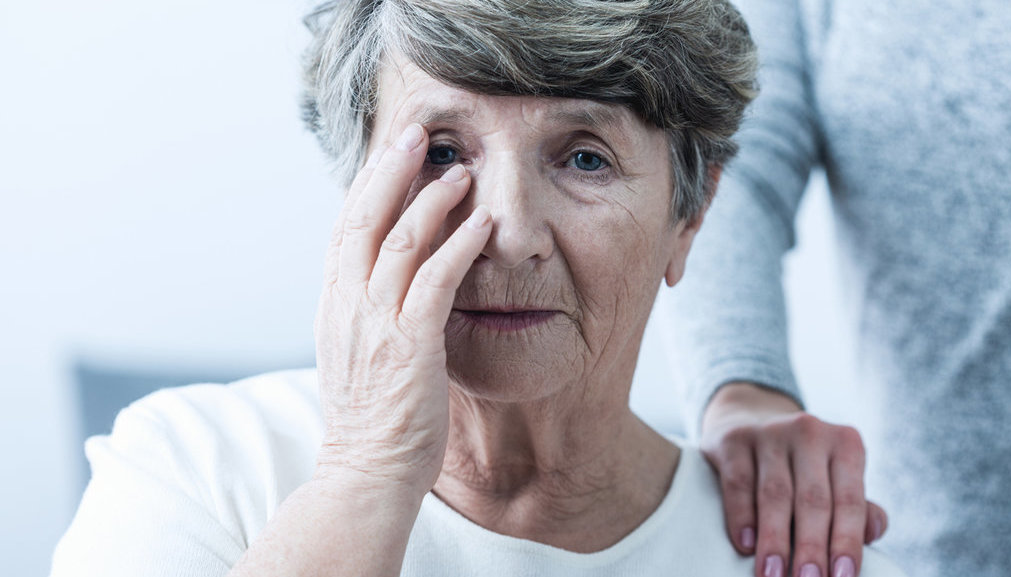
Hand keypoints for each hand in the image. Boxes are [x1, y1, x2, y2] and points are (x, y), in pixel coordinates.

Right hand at [314, 123, 491, 495]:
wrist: (365, 473)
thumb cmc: (370, 419)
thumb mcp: (354, 353)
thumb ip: (364, 311)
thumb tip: (382, 279)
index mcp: (334, 305)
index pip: (345, 228)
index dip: (367, 184)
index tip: (390, 151)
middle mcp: (348, 305)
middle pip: (364, 219)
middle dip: (391, 170)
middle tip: (417, 132)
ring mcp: (376, 323)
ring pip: (399, 241)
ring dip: (431, 200)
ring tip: (461, 171)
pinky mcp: (410, 345)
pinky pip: (435, 281)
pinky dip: (459, 246)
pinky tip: (482, 224)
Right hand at [701, 382, 887, 576]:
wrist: (752, 419)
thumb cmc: (803, 465)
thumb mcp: (834, 477)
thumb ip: (856, 507)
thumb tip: (873, 532)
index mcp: (845, 443)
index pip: (849, 500)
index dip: (846, 542)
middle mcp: (809, 432)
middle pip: (812, 499)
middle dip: (810, 548)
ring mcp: (769, 432)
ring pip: (774, 494)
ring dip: (775, 541)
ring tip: (773, 576)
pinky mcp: (734, 439)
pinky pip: (738, 482)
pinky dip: (742, 516)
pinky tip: (745, 545)